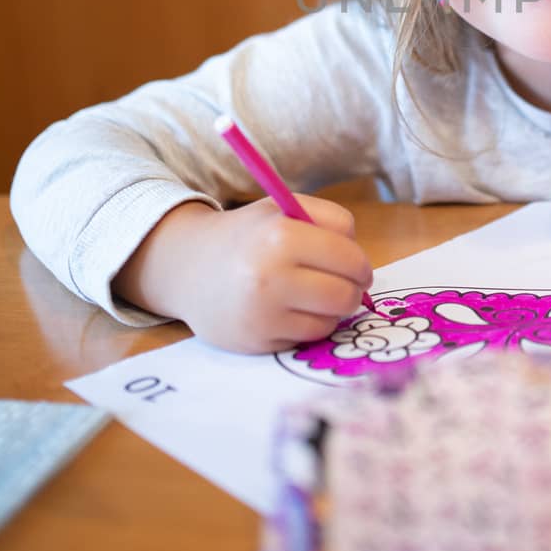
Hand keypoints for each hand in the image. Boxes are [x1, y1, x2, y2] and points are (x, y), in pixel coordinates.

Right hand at [116, 195, 373, 354]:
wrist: (189, 268)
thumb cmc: (248, 235)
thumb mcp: (284, 209)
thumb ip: (329, 221)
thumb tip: (361, 263)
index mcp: (281, 236)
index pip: (349, 258)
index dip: (360, 264)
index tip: (357, 267)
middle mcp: (271, 277)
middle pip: (345, 294)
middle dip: (353, 290)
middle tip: (345, 285)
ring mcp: (263, 313)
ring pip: (331, 320)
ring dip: (332, 310)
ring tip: (312, 294)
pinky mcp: (257, 341)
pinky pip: (308, 338)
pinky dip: (308, 325)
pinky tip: (290, 310)